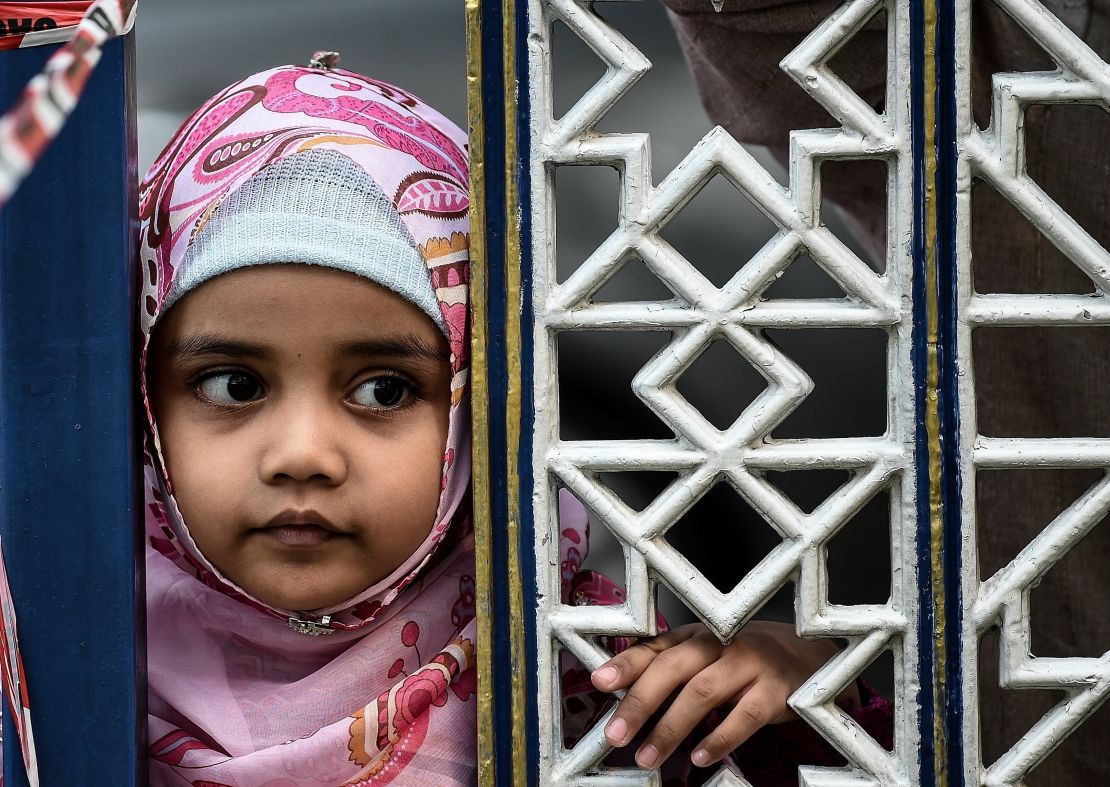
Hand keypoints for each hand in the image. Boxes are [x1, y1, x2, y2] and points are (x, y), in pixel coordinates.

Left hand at [589, 621, 857, 769]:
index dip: (626, 663)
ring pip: (702, 693)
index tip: (599, 682)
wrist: (809, 653)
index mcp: (696, 633)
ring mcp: (749, 664)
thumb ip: (669, 666)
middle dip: (640, 702)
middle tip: (615, 735)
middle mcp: (720, 642)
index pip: (655, 647)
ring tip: (647, 757)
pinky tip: (700, 758)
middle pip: (673, 668)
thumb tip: (620, 693)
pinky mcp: (775, 691)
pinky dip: (720, 739)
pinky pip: (744, 717)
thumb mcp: (706, 653)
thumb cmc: (744, 656)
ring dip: (671, 728)